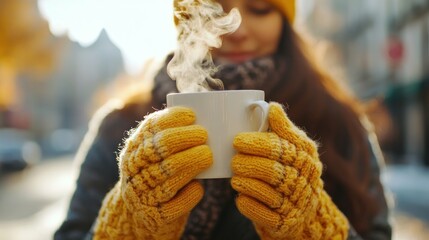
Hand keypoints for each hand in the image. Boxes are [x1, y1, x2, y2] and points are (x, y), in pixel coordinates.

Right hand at [94, 107, 211, 238]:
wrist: (139, 212)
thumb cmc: (156, 173)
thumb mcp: (153, 153)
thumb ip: (169, 136)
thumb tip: (201, 119)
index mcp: (135, 148)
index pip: (151, 127)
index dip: (173, 119)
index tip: (192, 116)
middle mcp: (134, 169)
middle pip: (161, 149)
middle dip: (185, 138)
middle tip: (204, 135)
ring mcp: (143, 193)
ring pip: (169, 175)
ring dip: (191, 163)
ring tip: (207, 156)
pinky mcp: (155, 215)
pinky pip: (175, 204)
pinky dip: (189, 194)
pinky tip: (198, 186)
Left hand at [231, 102, 348, 239]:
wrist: (303, 208)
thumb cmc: (292, 169)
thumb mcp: (293, 147)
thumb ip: (282, 128)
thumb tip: (272, 107)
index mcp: (305, 158)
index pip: (279, 148)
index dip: (256, 143)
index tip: (237, 140)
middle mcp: (303, 181)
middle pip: (270, 170)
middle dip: (247, 163)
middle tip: (234, 159)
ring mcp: (294, 204)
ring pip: (265, 192)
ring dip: (244, 182)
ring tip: (235, 176)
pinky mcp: (282, 222)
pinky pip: (261, 214)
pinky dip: (247, 204)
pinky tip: (240, 197)